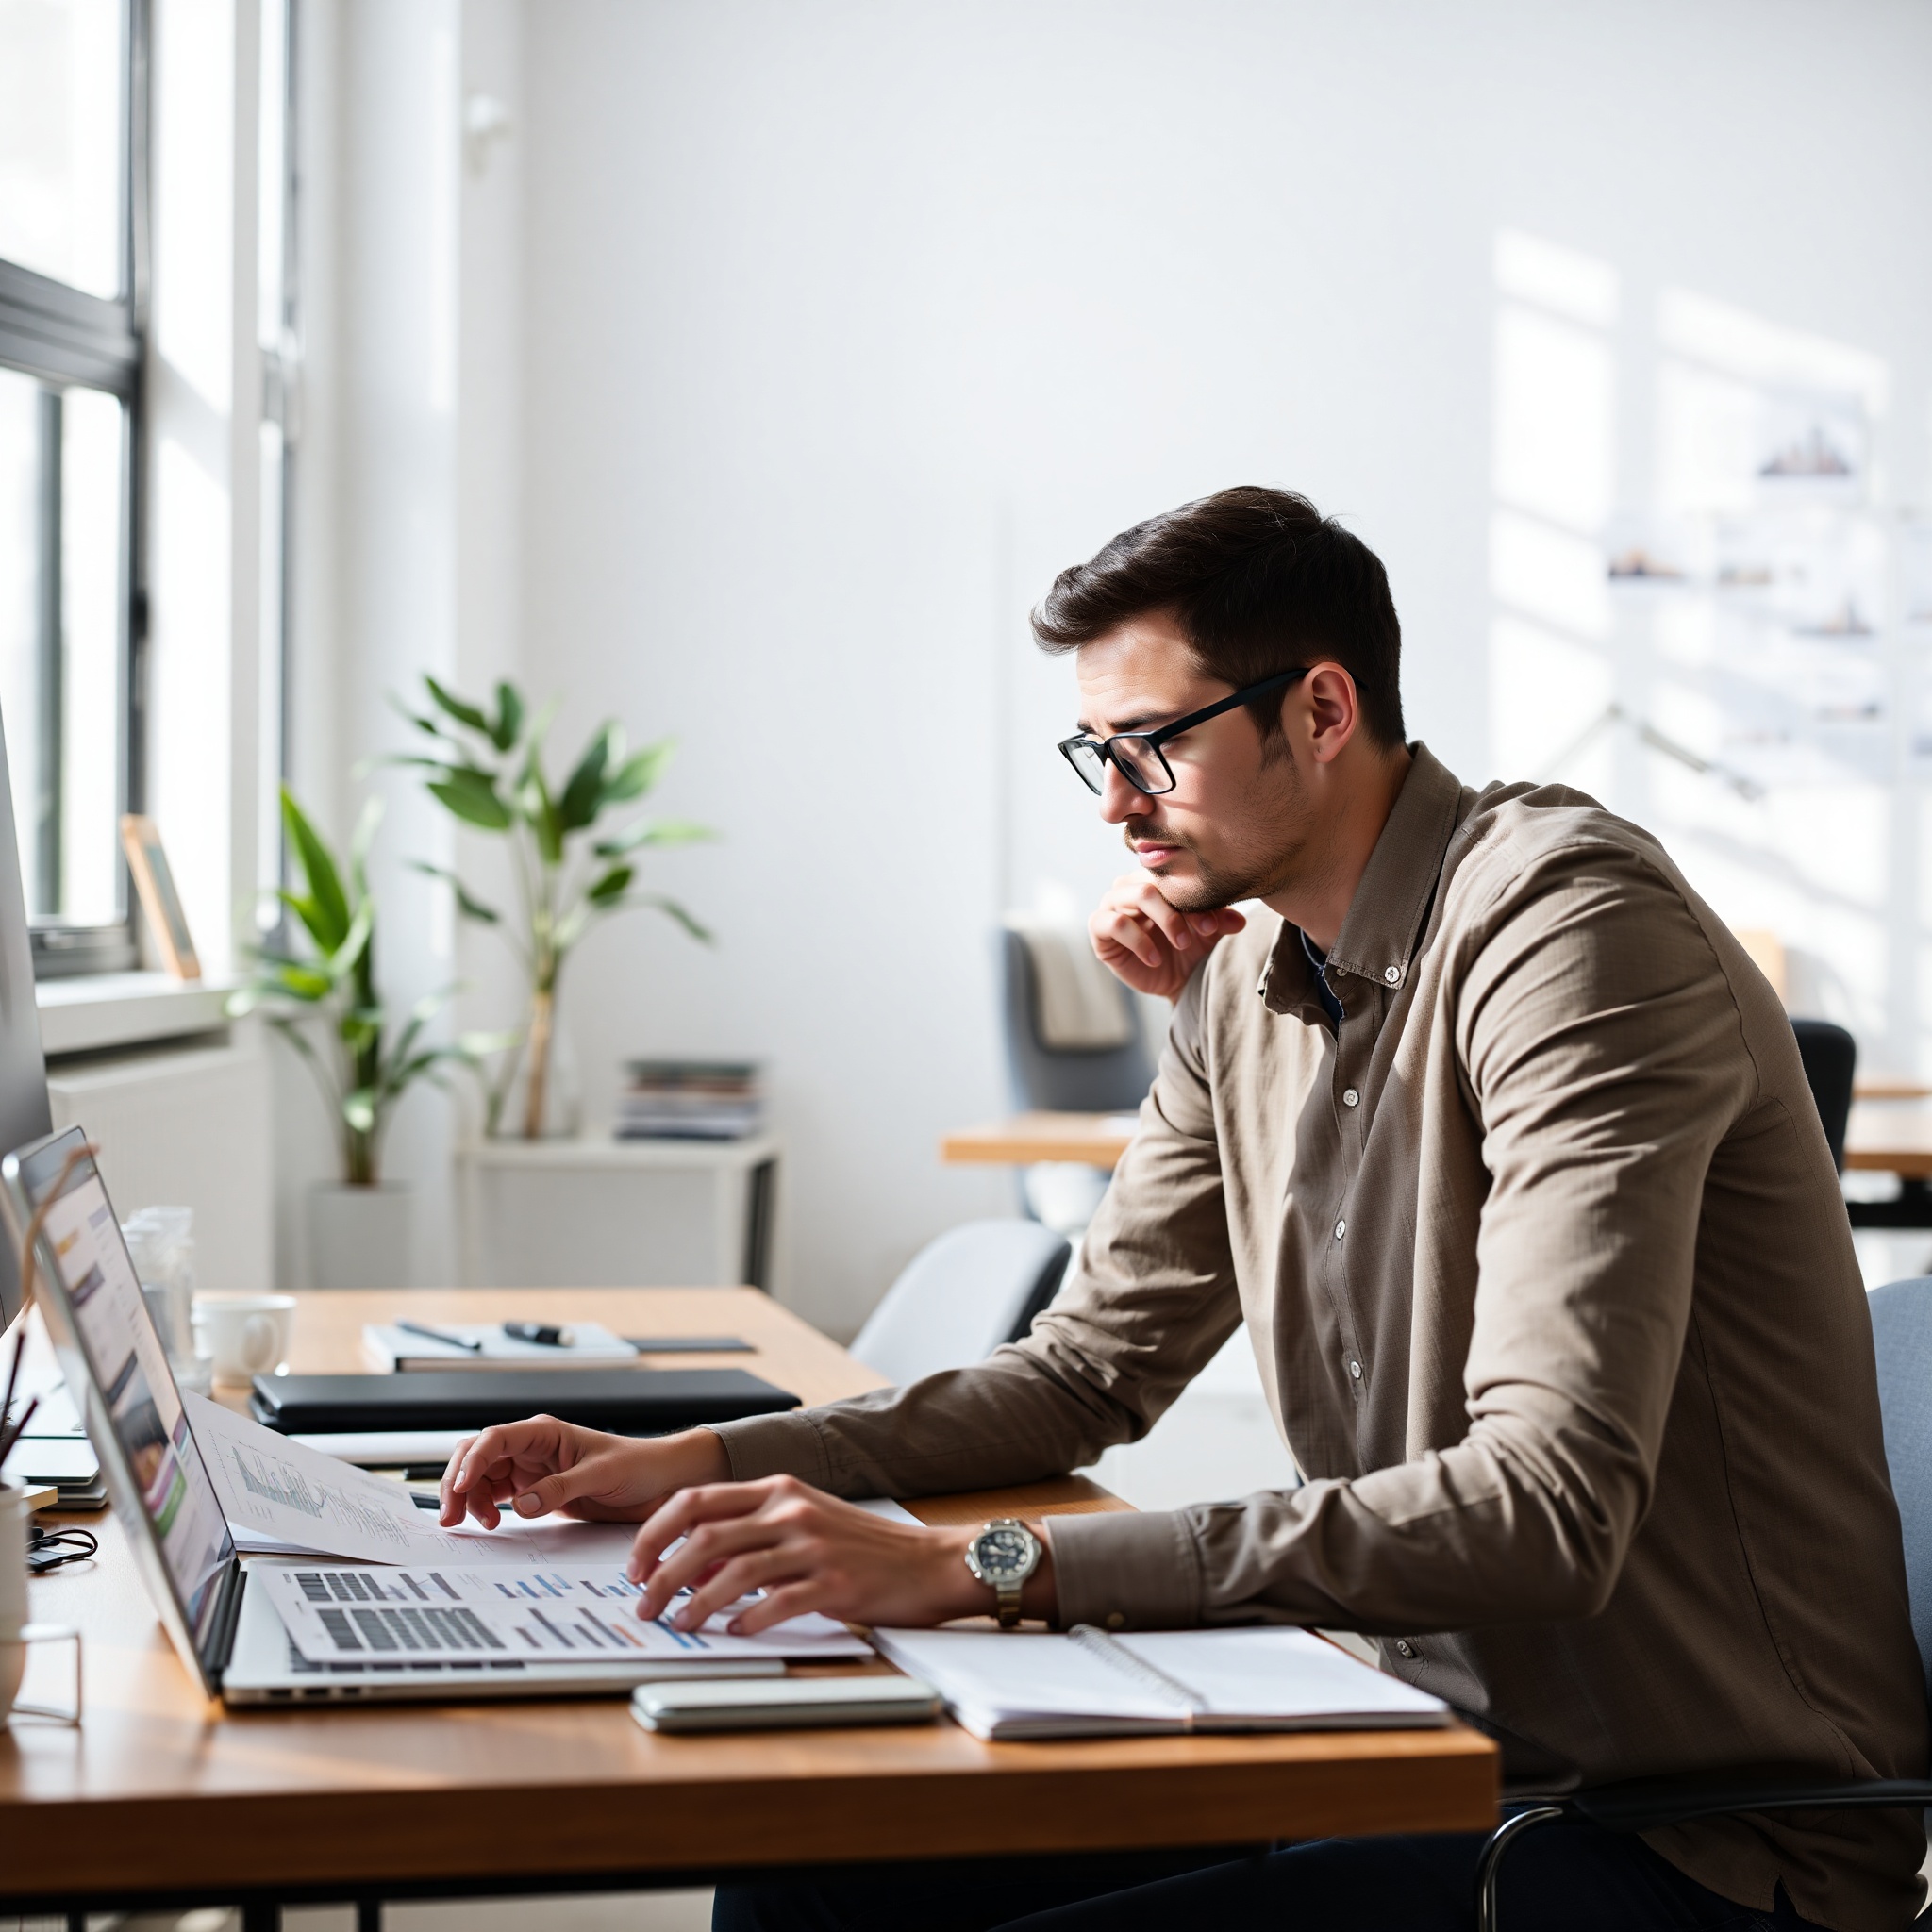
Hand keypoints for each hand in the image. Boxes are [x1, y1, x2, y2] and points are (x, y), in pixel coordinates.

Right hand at [437, 1417, 728, 1528]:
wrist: (660, 1482)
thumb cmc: (638, 1465)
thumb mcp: (601, 1475)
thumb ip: (560, 1488)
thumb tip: (521, 1505)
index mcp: (545, 1433)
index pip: (494, 1439)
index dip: (472, 1462)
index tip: (460, 1488)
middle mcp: (531, 1447)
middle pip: (477, 1457)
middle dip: (458, 1482)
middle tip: (451, 1516)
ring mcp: (530, 1469)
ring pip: (481, 1478)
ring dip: (469, 1498)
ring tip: (476, 1523)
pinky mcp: (535, 1490)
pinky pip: (497, 1495)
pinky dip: (485, 1507)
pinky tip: (491, 1522)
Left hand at [629, 1474, 1057, 1634]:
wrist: (932, 1562)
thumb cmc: (865, 1547)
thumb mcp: (805, 1522)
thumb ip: (752, 1534)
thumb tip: (692, 1564)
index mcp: (778, 1489)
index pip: (696, 1499)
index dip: (654, 1532)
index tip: (636, 1563)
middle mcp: (791, 1509)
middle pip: (703, 1535)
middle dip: (660, 1572)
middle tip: (645, 1602)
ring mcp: (813, 1544)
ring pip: (731, 1571)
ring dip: (694, 1603)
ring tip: (679, 1624)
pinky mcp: (834, 1582)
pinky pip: (775, 1603)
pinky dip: (746, 1621)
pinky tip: (734, 1633)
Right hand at [1089, 873, 1245, 1000]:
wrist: (1175, 979)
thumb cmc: (1190, 947)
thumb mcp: (1209, 932)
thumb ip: (1221, 920)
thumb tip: (1239, 920)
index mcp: (1155, 877)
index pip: (1173, 876)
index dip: (1194, 896)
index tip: (1214, 924)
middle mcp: (1131, 886)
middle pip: (1153, 881)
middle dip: (1179, 908)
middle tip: (1201, 933)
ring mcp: (1112, 904)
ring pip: (1134, 896)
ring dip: (1163, 920)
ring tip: (1182, 944)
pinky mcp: (1098, 928)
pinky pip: (1113, 923)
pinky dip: (1138, 940)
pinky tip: (1155, 959)